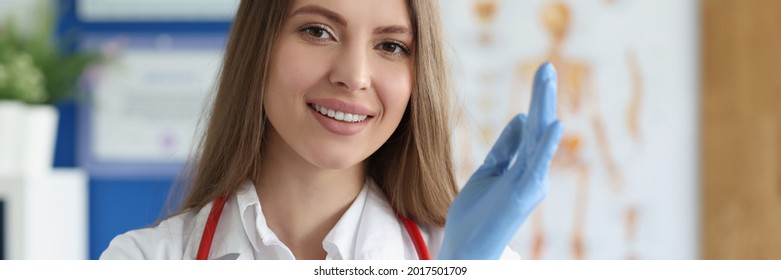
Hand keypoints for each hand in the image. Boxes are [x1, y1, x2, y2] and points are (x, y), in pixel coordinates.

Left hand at [438, 62, 562, 259]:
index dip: (536, 100)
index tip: (542, 73)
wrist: (466, 248)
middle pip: (539, 128)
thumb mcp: (488, 171)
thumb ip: (506, 147)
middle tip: (546, 66)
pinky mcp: (522, 194)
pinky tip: (554, 123)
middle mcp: (532, 173)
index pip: (532, 127)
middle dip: (542, 96)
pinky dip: (545, 144)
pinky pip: (535, 165)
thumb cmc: (477, 214)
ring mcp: (529, 184)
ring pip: (539, 140)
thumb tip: (522, 117)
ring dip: (544, 108)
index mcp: (523, 167)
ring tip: (547, 81)